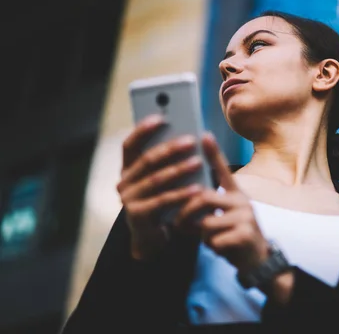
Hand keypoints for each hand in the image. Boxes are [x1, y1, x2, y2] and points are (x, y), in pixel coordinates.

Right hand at [116, 114, 204, 259]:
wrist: (153, 237)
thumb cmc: (164, 201)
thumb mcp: (165, 180)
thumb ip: (170, 161)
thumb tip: (191, 136)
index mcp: (128, 168)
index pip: (130, 144)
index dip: (143, 130)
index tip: (161, 117)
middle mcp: (124, 182)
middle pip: (146, 160)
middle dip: (170, 149)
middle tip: (191, 140)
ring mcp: (128, 199)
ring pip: (155, 180)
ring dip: (178, 170)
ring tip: (198, 162)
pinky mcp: (137, 215)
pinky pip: (162, 201)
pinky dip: (181, 193)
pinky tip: (198, 188)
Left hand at [173, 133, 269, 274]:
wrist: (257, 259)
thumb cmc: (233, 235)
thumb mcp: (223, 216)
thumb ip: (209, 205)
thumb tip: (186, 197)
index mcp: (235, 193)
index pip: (223, 169)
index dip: (213, 153)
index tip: (203, 135)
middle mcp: (242, 200)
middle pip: (203, 198)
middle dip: (185, 213)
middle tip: (178, 225)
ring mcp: (245, 216)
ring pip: (206, 222)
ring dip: (200, 235)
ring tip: (210, 239)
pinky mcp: (245, 234)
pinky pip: (214, 239)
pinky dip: (212, 247)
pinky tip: (222, 249)